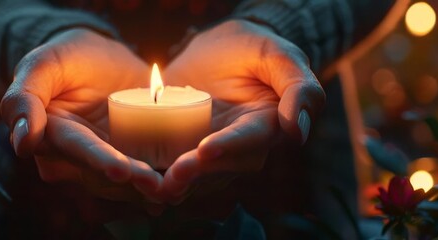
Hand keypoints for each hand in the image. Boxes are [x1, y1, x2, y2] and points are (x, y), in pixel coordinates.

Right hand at [0, 29, 162, 205]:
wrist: (102, 58)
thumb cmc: (67, 58)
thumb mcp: (43, 64)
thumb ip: (24, 97)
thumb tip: (23, 144)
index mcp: (52, 137)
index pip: (77, 151)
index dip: (98, 161)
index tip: (119, 171)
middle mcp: (76, 158)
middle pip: (104, 175)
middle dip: (131, 181)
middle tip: (157, 184)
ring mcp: (106, 162)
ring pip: (126, 184)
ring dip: (149, 189)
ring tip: (174, 188)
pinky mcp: (131, 160)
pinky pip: (145, 176)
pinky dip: (162, 181)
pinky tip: (181, 186)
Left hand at [159, 20, 325, 203]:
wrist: (214, 50)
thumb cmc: (251, 48)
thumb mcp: (276, 54)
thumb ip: (298, 86)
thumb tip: (297, 131)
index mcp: (268, 125)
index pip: (252, 140)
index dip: (231, 146)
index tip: (206, 149)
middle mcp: (242, 147)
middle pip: (223, 166)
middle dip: (199, 172)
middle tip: (174, 173)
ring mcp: (212, 152)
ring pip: (199, 177)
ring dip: (179, 183)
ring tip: (156, 185)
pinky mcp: (184, 152)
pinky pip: (174, 170)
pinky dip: (159, 178)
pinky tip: (140, 181)